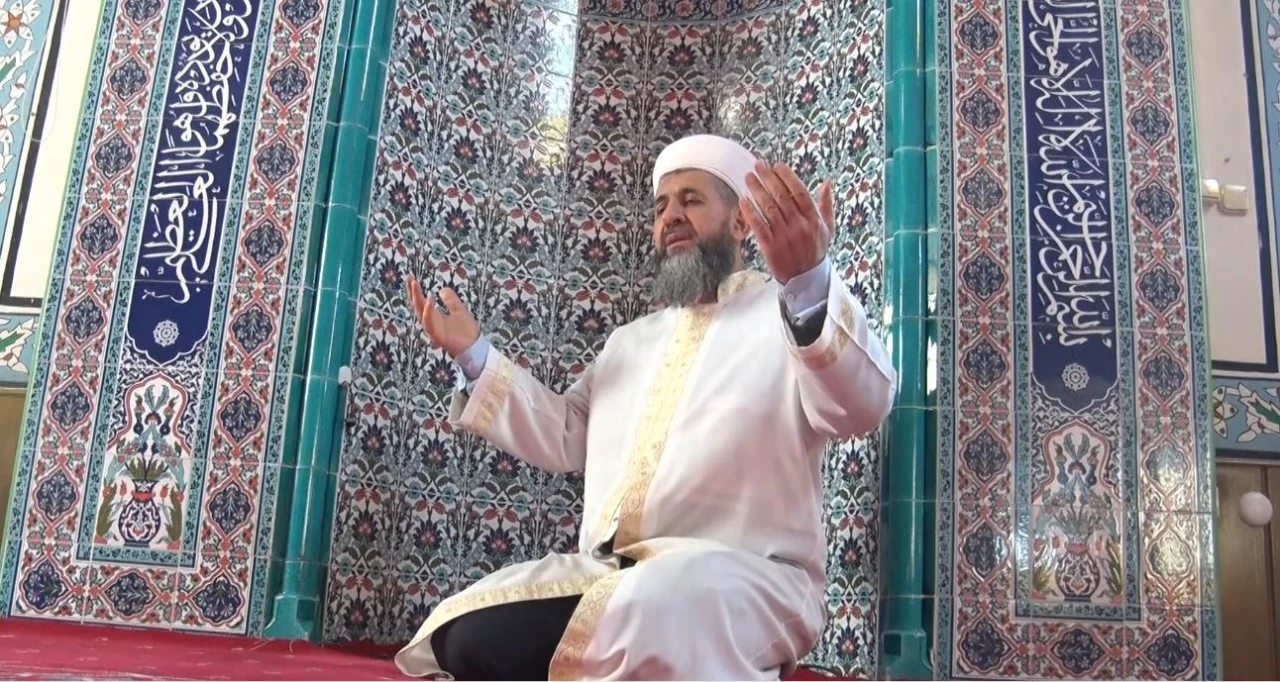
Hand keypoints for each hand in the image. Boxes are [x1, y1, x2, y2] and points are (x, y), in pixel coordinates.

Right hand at [406, 276, 479, 358]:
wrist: (474, 346)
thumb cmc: (467, 331)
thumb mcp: (459, 310)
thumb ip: (451, 300)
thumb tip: (442, 289)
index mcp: (434, 317)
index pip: (421, 302)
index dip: (415, 291)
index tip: (410, 277)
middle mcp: (430, 322)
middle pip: (417, 306)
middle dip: (412, 292)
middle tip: (408, 278)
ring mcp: (432, 329)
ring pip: (420, 312)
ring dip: (417, 298)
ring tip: (415, 284)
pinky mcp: (436, 336)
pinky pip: (429, 322)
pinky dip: (428, 311)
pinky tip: (429, 299)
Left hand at [741, 161, 833, 283]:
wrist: (806, 279)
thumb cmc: (815, 250)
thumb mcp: (827, 228)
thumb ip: (826, 205)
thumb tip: (827, 182)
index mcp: (813, 219)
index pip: (799, 192)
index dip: (787, 177)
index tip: (777, 165)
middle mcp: (799, 226)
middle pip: (781, 196)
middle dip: (768, 178)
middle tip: (757, 165)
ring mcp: (784, 236)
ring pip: (768, 208)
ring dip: (757, 190)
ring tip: (749, 177)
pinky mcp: (770, 247)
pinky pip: (758, 225)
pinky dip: (750, 212)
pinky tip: (743, 200)